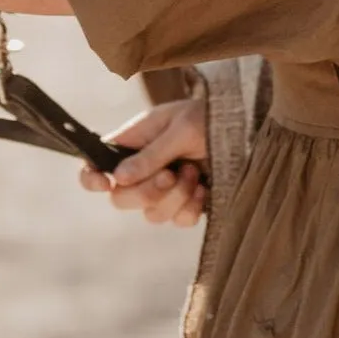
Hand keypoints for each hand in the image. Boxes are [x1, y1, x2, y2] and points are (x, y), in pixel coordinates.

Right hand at [81, 96, 208, 226]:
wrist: (247, 129)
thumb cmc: (209, 116)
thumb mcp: (180, 128)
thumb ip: (151, 154)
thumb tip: (119, 177)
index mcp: (132, 143)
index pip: (96, 165)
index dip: (92, 179)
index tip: (106, 183)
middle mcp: (142, 170)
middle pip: (121, 199)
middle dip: (147, 191)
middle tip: (171, 173)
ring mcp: (164, 190)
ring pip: (152, 215)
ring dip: (175, 196)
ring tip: (194, 172)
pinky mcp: (186, 204)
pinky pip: (178, 221)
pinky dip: (191, 208)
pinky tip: (204, 189)